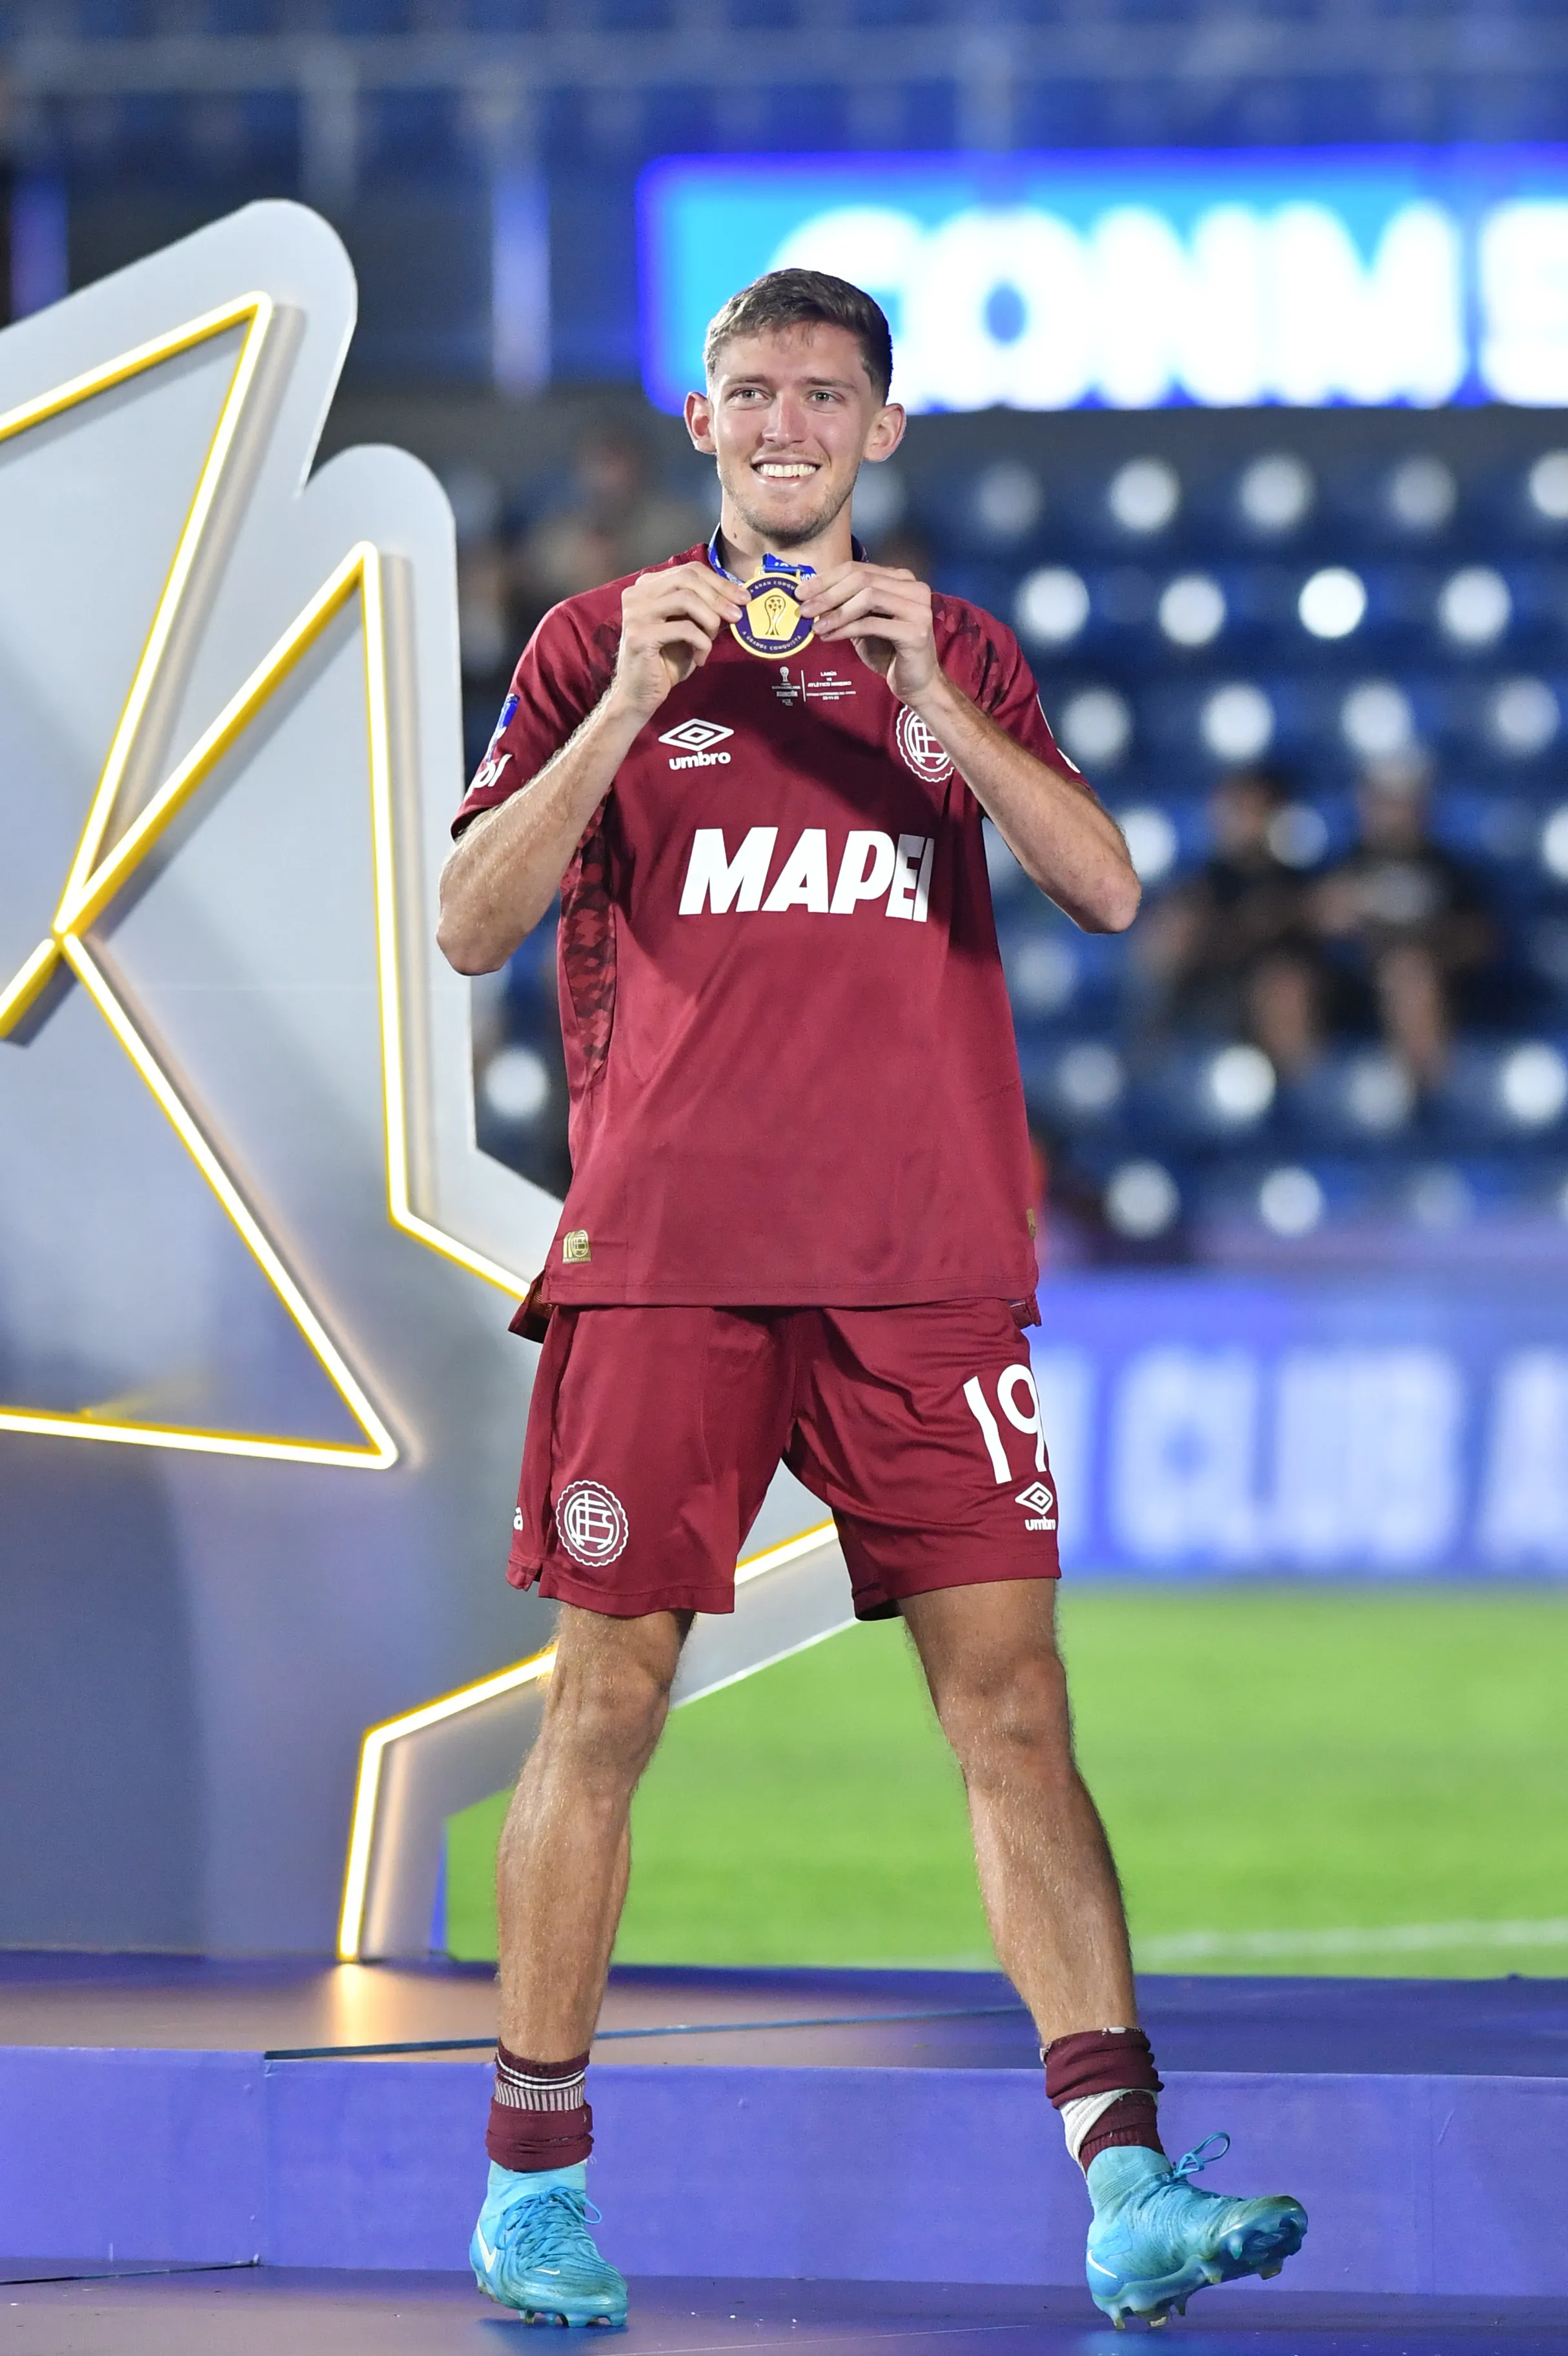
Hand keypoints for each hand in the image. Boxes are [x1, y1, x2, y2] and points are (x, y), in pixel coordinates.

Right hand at [610, 563, 743, 720]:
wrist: (641, 694)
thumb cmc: (665, 661)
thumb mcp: (689, 628)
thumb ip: (705, 609)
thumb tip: (737, 597)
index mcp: (648, 586)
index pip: (689, 570)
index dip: (720, 582)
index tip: (743, 598)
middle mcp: (637, 593)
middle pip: (687, 578)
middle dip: (719, 596)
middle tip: (737, 616)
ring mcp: (636, 612)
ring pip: (686, 599)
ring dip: (710, 619)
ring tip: (713, 639)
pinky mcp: (640, 635)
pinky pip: (684, 629)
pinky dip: (701, 643)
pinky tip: (701, 658)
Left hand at [800, 562, 939, 700]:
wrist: (915, 682)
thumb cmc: (887, 650)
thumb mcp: (861, 621)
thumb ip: (844, 604)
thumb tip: (809, 595)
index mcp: (901, 579)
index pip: (858, 569)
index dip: (826, 579)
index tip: (801, 592)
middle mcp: (913, 587)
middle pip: (862, 579)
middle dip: (828, 594)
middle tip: (803, 609)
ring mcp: (918, 608)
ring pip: (868, 597)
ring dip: (836, 612)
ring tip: (815, 627)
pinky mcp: (916, 631)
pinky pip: (872, 623)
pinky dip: (846, 629)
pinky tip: (829, 637)